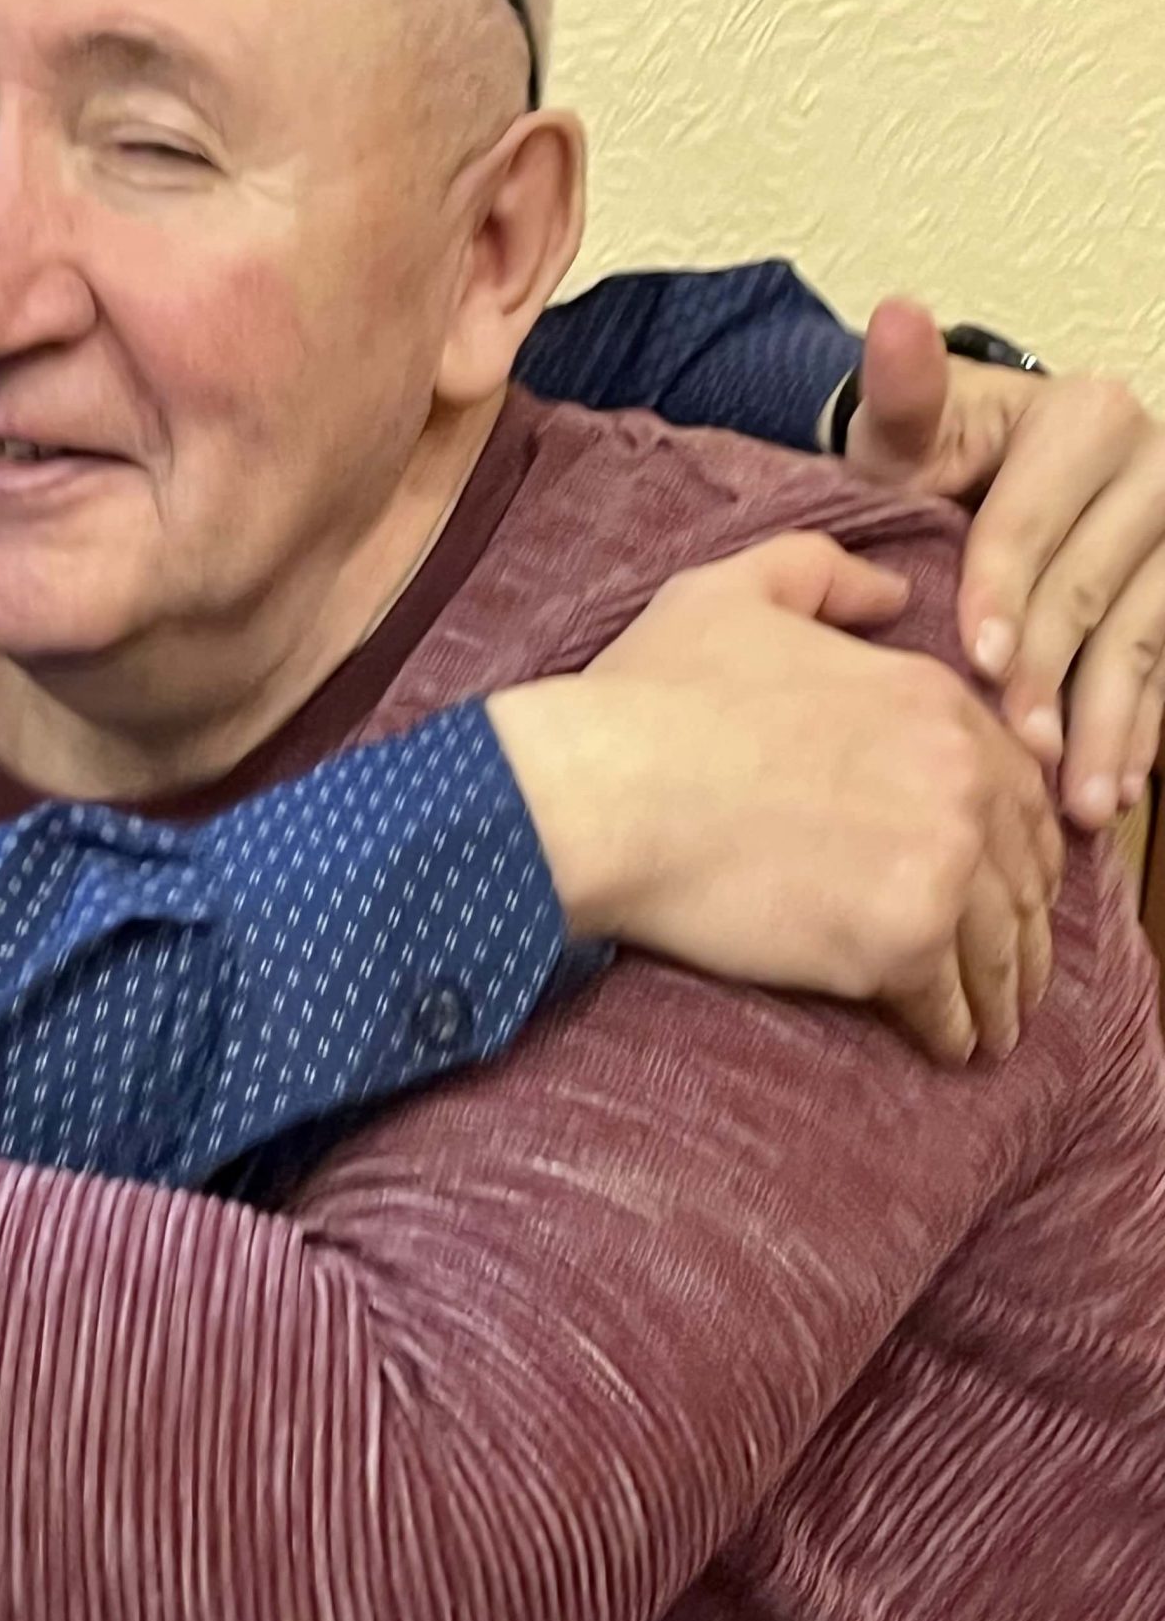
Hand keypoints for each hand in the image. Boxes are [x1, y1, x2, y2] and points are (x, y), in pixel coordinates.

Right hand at [488, 533, 1062, 1062]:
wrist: (597, 792)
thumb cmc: (645, 699)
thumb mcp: (727, 593)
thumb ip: (821, 575)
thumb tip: (891, 593)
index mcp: (930, 698)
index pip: (1014, 778)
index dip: (1013, 831)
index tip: (1003, 869)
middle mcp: (959, 778)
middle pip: (1023, 868)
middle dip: (1024, 918)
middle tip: (1011, 957)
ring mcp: (939, 865)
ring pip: (1000, 944)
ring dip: (1004, 988)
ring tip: (991, 1019)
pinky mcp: (899, 945)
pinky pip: (951, 1005)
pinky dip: (956, 1031)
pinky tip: (951, 1045)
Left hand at [842, 296, 1164, 828]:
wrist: (956, 476)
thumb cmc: (918, 459)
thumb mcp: (901, 433)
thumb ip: (898, 390)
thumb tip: (896, 313)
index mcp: (1082, 416)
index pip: (1034, 521)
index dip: (1005, 593)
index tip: (979, 662)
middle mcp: (1152, 465)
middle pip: (1096, 585)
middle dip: (1057, 677)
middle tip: (1024, 753)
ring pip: (1146, 635)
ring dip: (1113, 725)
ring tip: (1080, 803)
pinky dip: (1144, 730)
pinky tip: (1120, 788)